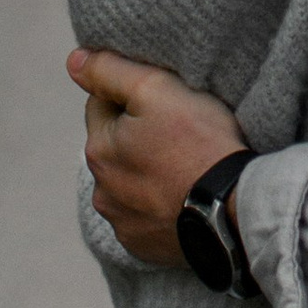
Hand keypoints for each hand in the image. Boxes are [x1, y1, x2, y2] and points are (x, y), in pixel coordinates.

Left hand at [69, 47, 246, 266]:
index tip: (165, 102)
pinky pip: (143, 215)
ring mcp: (121, 223)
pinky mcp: (143, 246)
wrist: (234, 210)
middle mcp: (101, 191)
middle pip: (114, 146)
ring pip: (127, 182)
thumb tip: (74, 61)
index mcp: (99, 149)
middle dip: (136, 136)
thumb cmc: (198, 144)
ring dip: (145, 172)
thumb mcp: (156, 89)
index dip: (132, 96)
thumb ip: (110, 71)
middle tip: (178, 132)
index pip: (102, 105)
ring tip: (183, 166)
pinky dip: (156, 204)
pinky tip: (182, 196)